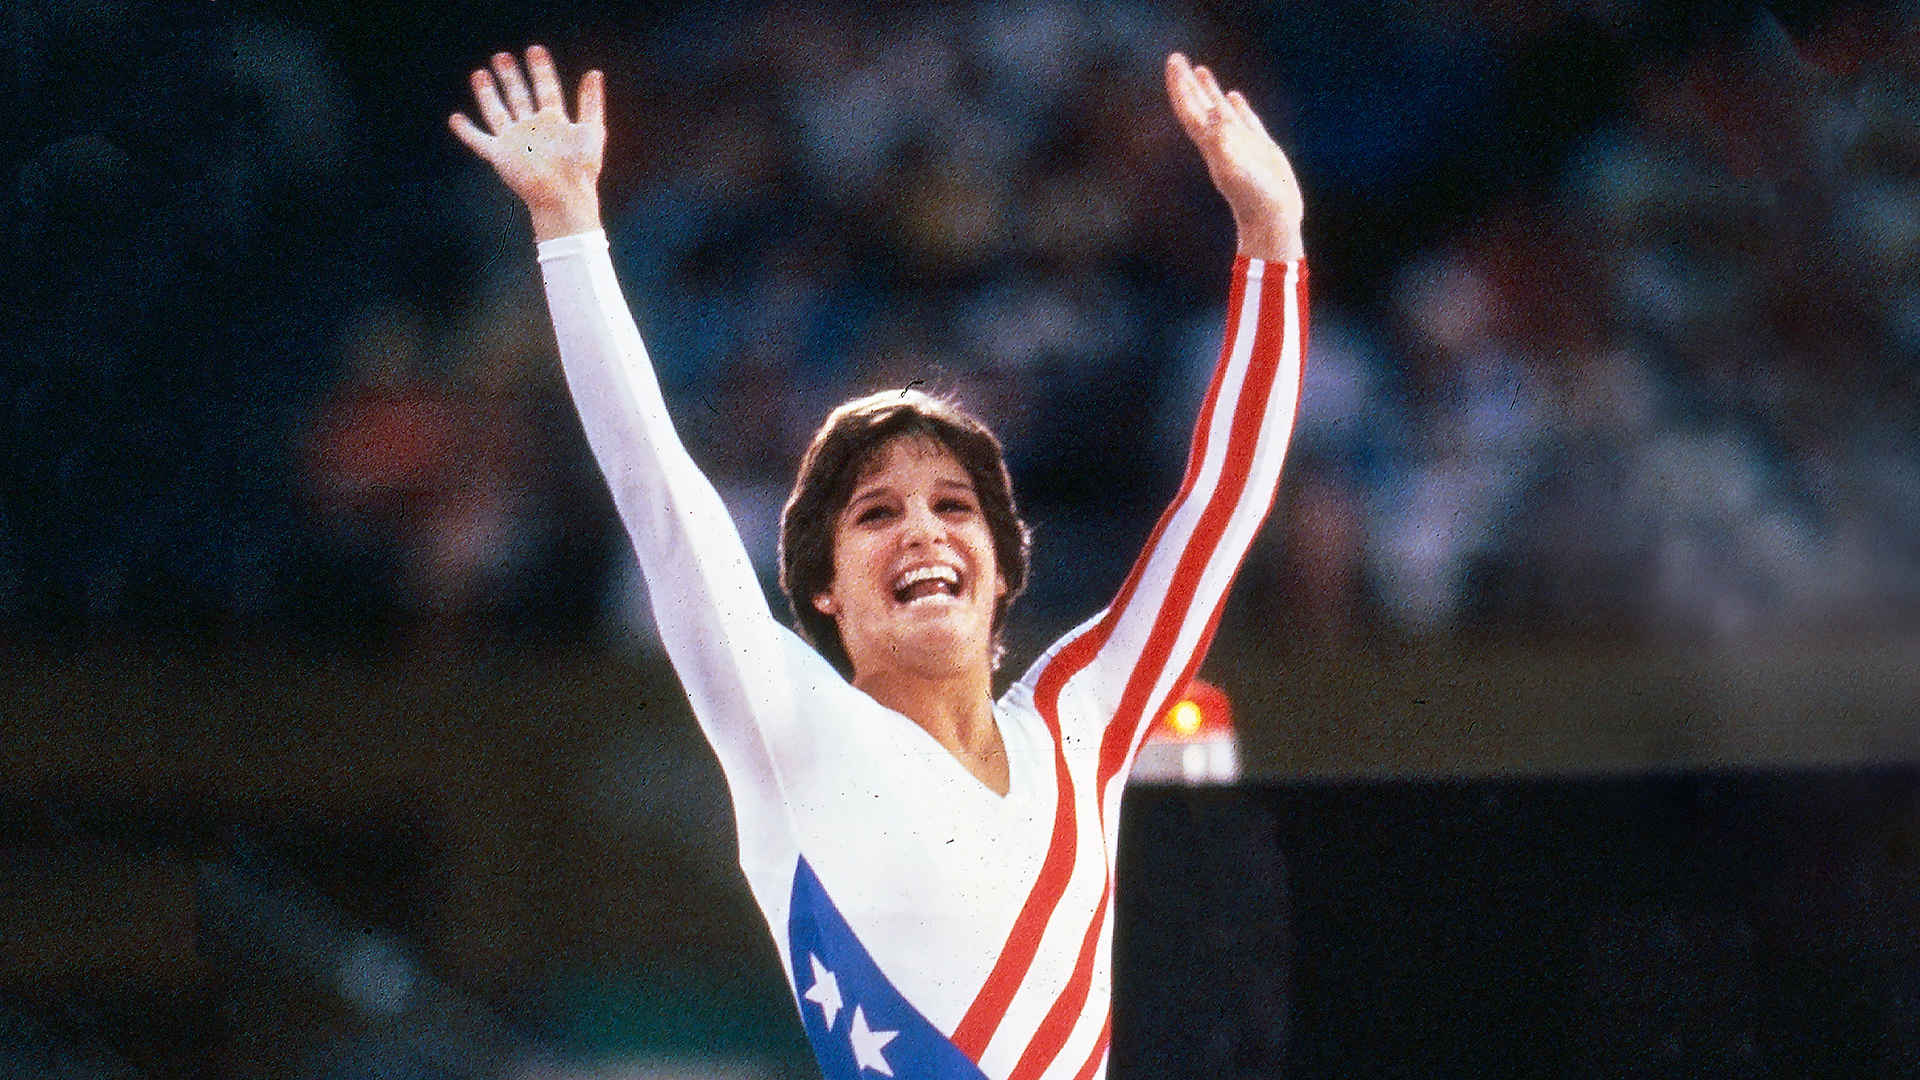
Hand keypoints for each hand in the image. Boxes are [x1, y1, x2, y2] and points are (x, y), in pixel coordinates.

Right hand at [450, 45, 605, 241]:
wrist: (565, 196)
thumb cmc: (582, 168)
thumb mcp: (592, 130)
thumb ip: (591, 102)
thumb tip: (594, 72)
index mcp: (554, 122)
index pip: (546, 89)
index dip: (541, 70)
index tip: (535, 50)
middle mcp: (532, 128)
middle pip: (519, 96)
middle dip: (511, 76)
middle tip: (502, 56)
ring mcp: (515, 141)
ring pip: (497, 111)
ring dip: (487, 93)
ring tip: (480, 73)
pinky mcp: (500, 155)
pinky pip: (479, 140)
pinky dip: (466, 131)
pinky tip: (455, 118)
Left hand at [1165, 53, 1303, 262]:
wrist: (1271, 219)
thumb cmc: (1253, 197)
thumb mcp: (1235, 166)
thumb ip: (1222, 139)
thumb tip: (1213, 111)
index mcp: (1211, 144)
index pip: (1190, 109)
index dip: (1180, 86)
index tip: (1173, 62)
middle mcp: (1220, 141)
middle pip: (1198, 106)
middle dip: (1187, 83)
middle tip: (1177, 57)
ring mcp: (1239, 144)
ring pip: (1219, 110)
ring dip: (1208, 90)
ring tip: (1200, 69)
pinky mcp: (1259, 148)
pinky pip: (1243, 120)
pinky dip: (1236, 106)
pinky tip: (1233, 96)